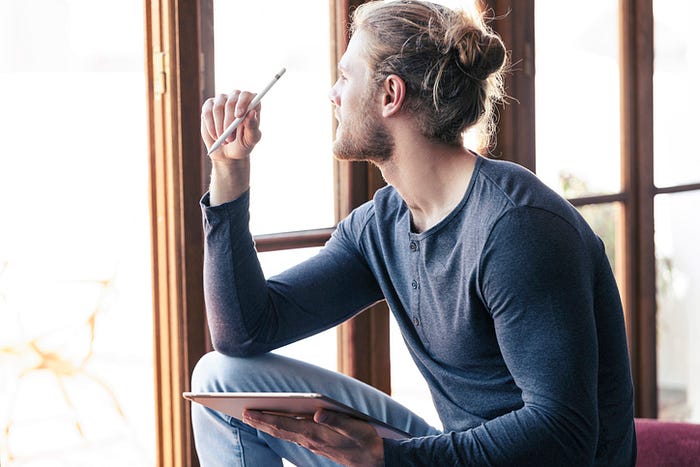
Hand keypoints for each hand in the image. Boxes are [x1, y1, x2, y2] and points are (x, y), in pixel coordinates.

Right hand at [200, 91, 261, 160]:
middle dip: (229, 121)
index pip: (247, 95)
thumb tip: (252, 112)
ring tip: (224, 140)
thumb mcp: (251, 139)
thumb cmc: (243, 144)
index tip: (238, 116)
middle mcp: (236, 98)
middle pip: (232, 101)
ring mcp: (222, 100)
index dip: (242, 103)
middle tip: (230, 137)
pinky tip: (215, 136)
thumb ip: (253, 126)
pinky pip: (207, 112)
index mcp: (251, 104)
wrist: (228, 152)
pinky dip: (211, 126)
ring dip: (220, 126)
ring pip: (218, 107)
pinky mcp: (209, 106)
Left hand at [242, 408, 384, 466]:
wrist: (373, 460)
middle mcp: (310, 439)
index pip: (284, 424)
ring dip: (266, 424)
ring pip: (283, 432)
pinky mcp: (315, 443)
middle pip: (279, 429)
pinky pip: (291, 434)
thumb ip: (336, 419)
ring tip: (252, 416)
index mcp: (315, 433)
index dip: (265, 418)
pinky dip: (278, 427)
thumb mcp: (354, 427)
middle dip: (259, 421)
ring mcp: (311, 443)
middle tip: (242, 412)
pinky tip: (274, 423)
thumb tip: (318, 412)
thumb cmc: (364, 440)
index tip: (248, 411)